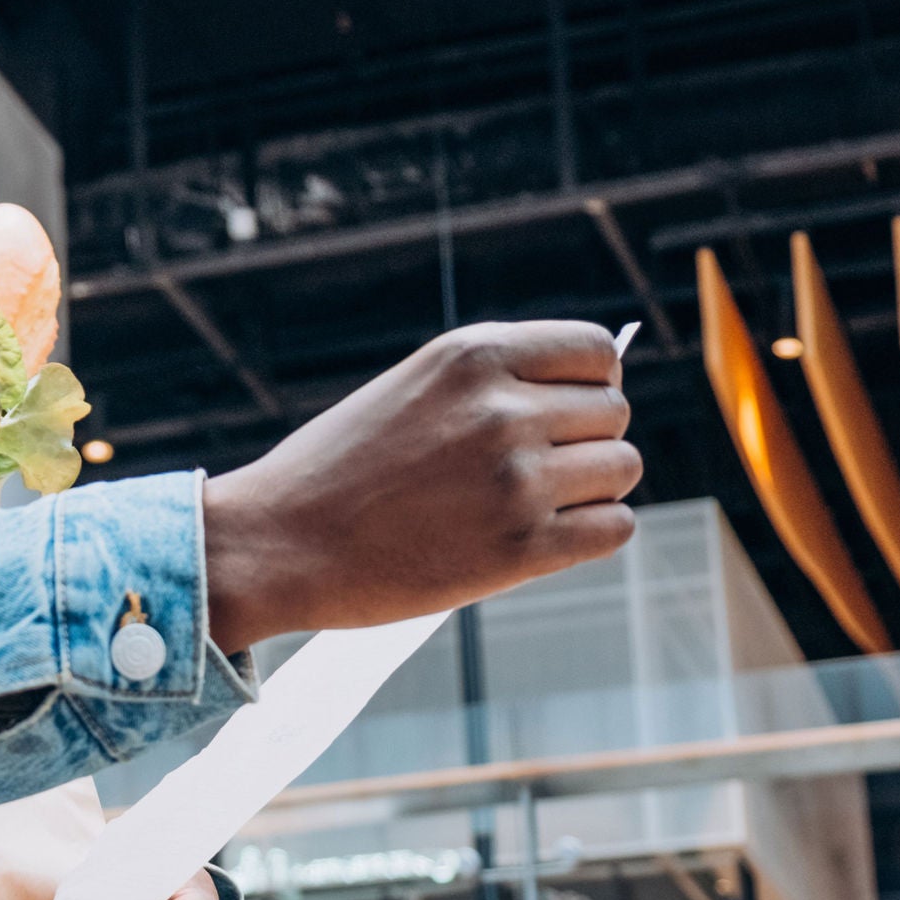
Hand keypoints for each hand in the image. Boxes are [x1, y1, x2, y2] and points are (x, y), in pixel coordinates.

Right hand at [204, 321, 640, 650]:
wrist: (277, 542)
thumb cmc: (340, 469)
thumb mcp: (414, 388)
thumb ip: (494, 381)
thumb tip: (591, 390)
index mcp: (473, 355)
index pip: (596, 351)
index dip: (590, 384)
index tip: (564, 413)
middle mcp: (501, 408)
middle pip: (614, 413)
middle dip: (587, 440)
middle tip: (540, 471)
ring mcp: (515, 479)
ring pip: (622, 470)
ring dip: (594, 489)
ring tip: (539, 506)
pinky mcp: (520, 549)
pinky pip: (614, 529)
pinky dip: (593, 535)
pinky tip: (548, 540)